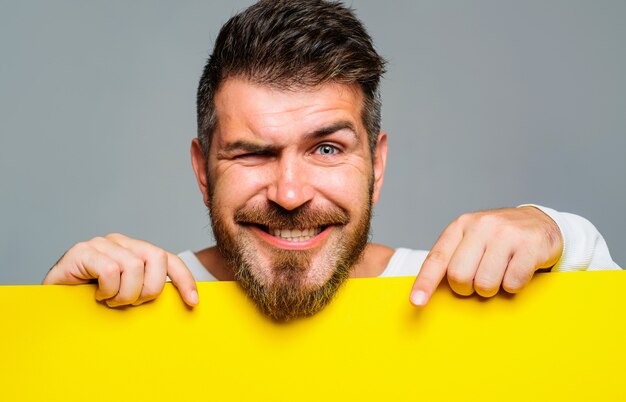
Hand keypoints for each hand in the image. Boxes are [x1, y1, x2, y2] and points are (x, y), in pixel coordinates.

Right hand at [43, 233, 197, 306]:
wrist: (51, 307)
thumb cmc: (92, 303)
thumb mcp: (127, 296)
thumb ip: (147, 291)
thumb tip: (186, 303)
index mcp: (135, 250)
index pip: (168, 259)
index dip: (184, 279)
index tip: (193, 302)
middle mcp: (120, 242)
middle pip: (156, 258)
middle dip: (150, 289)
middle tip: (131, 303)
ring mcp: (100, 244)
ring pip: (133, 267)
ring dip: (124, 294)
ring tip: (110, 301)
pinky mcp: (81, 252)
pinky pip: (110, 270)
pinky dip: (108, 290)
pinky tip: (97, 296)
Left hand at [410, 206, 562, 305]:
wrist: (540, 223)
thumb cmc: (497, 240)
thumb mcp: (471, 241)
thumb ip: (452, 259)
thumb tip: (426, 293)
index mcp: (460, 226)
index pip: (437, 259)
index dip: (424, 283)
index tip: (416, 302)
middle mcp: (481, 225)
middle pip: (459, 277)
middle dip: (467, 288)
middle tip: (479, 280)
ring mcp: (506, 233)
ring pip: (485, 283)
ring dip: (492, 289)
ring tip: (500, 273)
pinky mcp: (530, 245)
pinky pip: (512, 283)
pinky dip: (514, 286)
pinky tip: (518, 270)